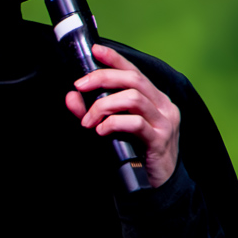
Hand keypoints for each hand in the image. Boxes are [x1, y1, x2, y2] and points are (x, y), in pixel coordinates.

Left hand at [65, 44, 180, 187]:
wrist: (158, 187)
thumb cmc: (136, 155)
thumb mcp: (112, 129)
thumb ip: (92, 112)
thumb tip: (71, 96)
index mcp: (154, 99)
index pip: (134, 71)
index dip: (115, 58)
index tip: (95, 50)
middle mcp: (163, 106)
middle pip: (133, 79)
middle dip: (102, 78)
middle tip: (79, 86)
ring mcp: (165, 122)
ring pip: (133, 98)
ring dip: (104, 105)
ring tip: (89, 120)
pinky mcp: (160, 140)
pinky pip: (135, 123)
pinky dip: (113, 123)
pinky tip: (101, 131)